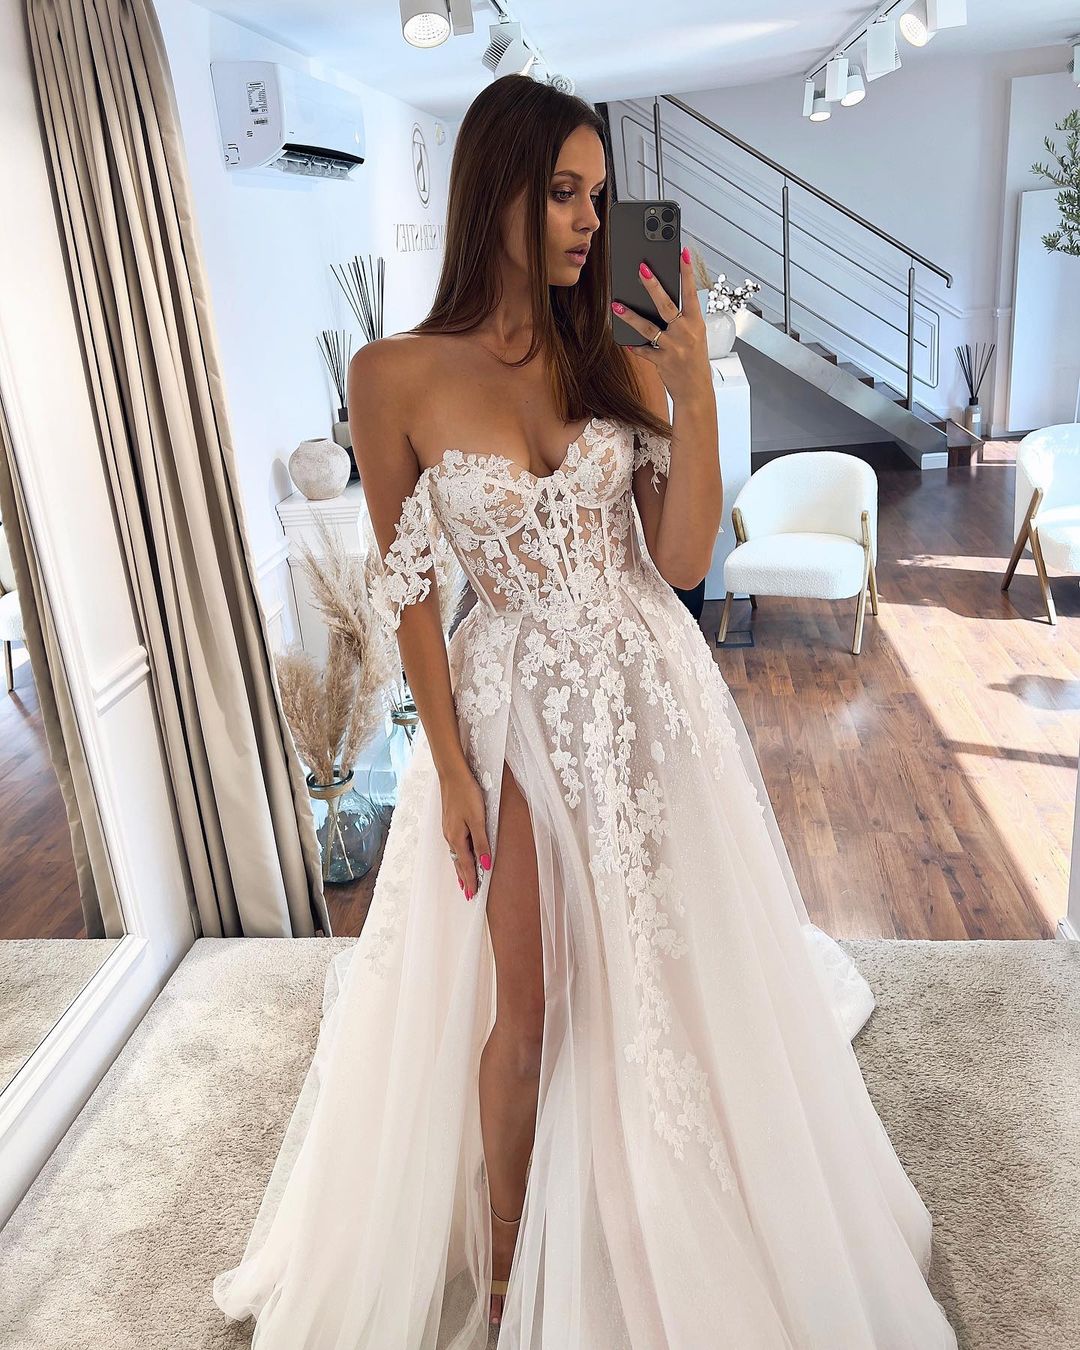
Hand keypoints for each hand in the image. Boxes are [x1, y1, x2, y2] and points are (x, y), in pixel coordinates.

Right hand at [438, 761, 491, 900]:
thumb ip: (482, 842)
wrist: (452, 774)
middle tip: (469, 895)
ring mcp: (448, 829)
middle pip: (458, 863)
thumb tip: (485, 865)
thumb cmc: (467, 794)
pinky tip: (460, 856)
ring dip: (461, 869)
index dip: (471, 880)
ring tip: (464, 881)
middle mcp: (450, 836)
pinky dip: (459, 856)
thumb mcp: (478, 819)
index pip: (466, 865)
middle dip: (464, 879)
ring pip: (456, 855)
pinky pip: (455, 846)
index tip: (473, 896)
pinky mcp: (450, 821)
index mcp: (457, 838)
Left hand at [611, 246, 711, 401]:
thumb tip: (659, 300)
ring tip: (616, 304)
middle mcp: (685, 333)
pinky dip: (633, 345)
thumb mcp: (695, 336)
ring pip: (648, 328)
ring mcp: (673, 348)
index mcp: (696, 323)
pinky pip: (643, 350)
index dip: (687, 272)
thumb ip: (681, 319)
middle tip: (641, 269)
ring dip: (630, 316)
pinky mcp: (661, 362)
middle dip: (653, 286)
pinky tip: (622, 339)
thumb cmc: (694, 360)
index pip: (691, 293)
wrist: (696, 391)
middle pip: (666, 306)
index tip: (682, 252)